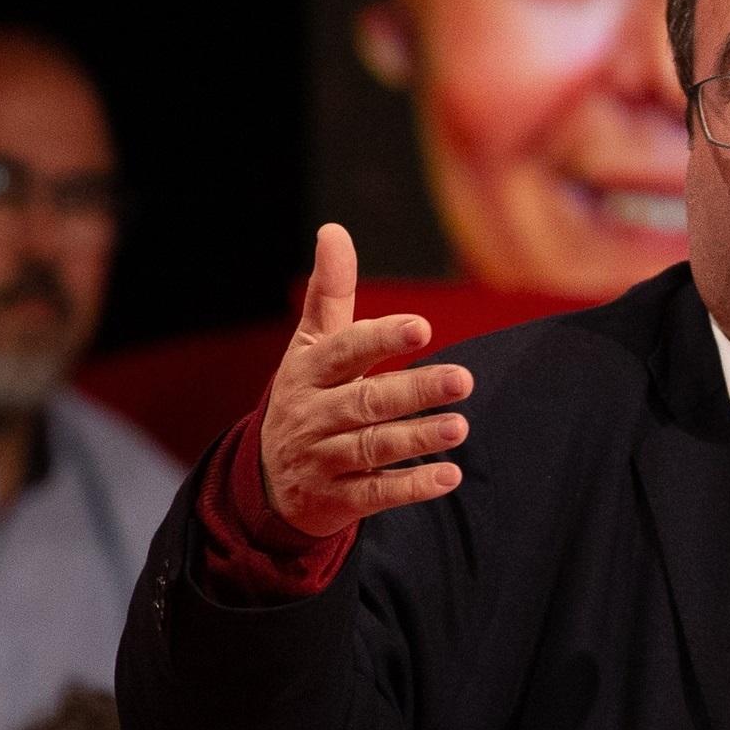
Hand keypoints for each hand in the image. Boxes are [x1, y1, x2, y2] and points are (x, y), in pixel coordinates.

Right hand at [256, 223, 472, 538]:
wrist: (265, 482)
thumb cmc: (305, 397)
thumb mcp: (309, 346)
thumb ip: (329, 292)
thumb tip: (333, 229)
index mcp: (308, 371)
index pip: (345, 351)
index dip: (381, 339)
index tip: (423, 326)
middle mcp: (313, 414)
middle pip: (366, 401)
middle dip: (414, 390)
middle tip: (463, 379)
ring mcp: (322, 459)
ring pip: (372, 448)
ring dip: (417, 438)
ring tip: (460, 427)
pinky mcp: (336, 500)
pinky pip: (376, 494)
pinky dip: (412, 486)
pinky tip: (449, 476)